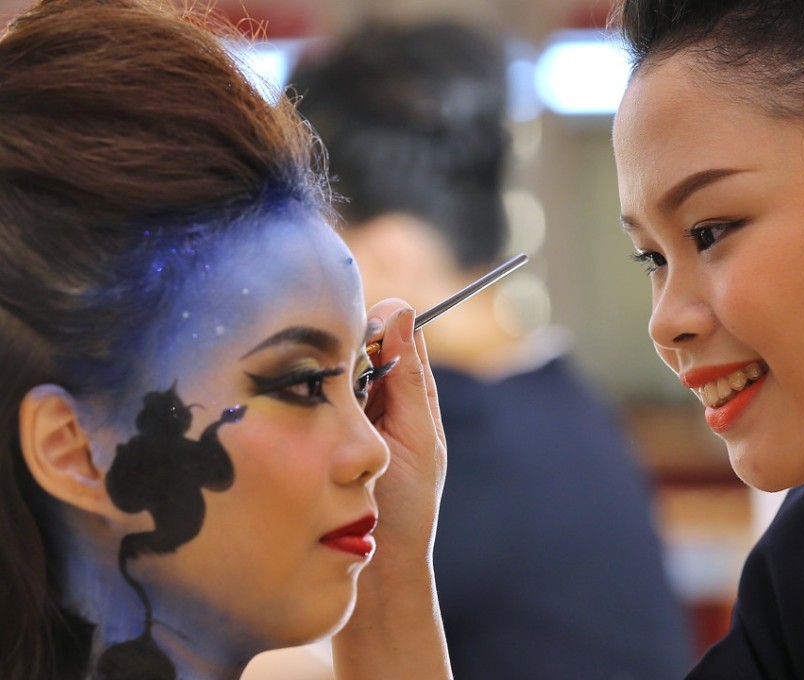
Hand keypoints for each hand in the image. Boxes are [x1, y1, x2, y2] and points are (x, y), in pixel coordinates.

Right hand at [331, 300, 451, 678]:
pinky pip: (301, 401)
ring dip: (314, 371)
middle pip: (353, 345)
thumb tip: (397, 308)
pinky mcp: (311, 438)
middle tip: (319, 357)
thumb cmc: (405, 510)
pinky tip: (284, 402)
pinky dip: (295, 396)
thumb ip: (408, 378)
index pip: (390, 331)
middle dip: (337, 344)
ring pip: (324, 371)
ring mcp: (339, 419)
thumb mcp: (416, 437)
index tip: (347, 326)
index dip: (370, 321)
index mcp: (408, 393)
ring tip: (301, 382)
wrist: (376, 573)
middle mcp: (373, 400)